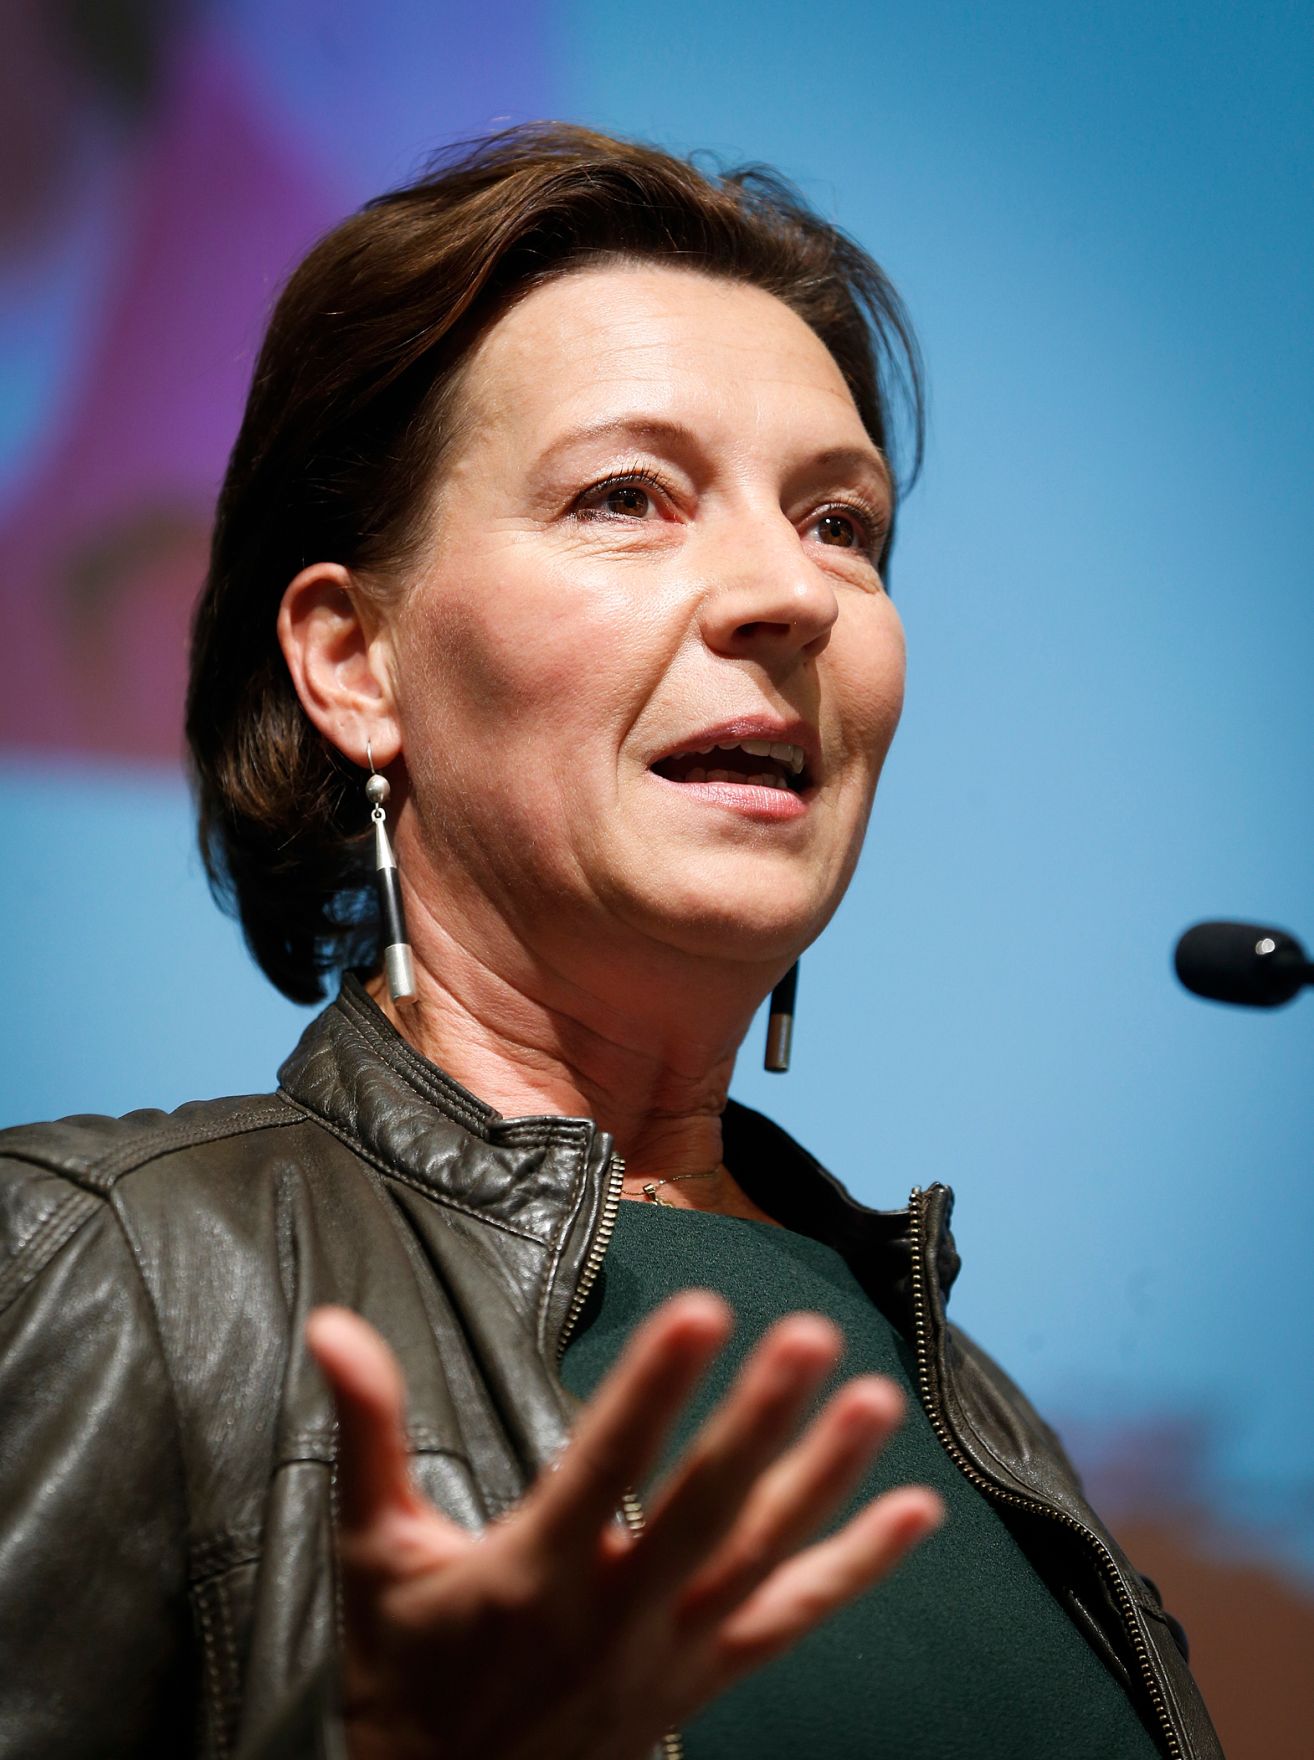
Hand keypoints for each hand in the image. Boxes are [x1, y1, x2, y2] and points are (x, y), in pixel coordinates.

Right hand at [306, 1293, 943, 1759]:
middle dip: (758, 1419)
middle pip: (702, 1508)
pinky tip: (912, 1513)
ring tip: (875, 1398)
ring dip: (824, 1477)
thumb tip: (334, 1329)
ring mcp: (670, 1652)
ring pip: (762, 1557)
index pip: (602, 1465)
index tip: (698, 1312)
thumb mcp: (373, 1550)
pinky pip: (792, 1620)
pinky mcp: (703, 1676)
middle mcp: (613, 1615)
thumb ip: (368, 1431)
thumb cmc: (407, 1672)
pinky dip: (856, 1568)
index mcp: (531, 1574)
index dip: (652, 1388)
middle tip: (808, 1338)